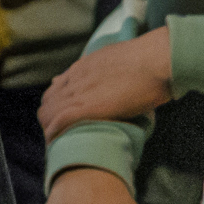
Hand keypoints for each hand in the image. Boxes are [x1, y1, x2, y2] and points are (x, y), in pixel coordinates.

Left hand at [40, 27, 174, 138]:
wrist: (156, 59)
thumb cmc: (149, 60)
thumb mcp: (121, 59)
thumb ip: (108, 69)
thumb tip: (113, 79)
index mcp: (84, 67)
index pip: (57, 88)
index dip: (57, 105)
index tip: (63, 117)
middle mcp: (76, 78)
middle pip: (48, 102)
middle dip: (50, 119)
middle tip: (62, 134)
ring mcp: (80, 92)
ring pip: (49, 112)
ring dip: (51, 128)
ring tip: (59, 143)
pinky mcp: (87, 107)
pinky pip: (60, 121)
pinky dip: (55, 134)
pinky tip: (56, 144)